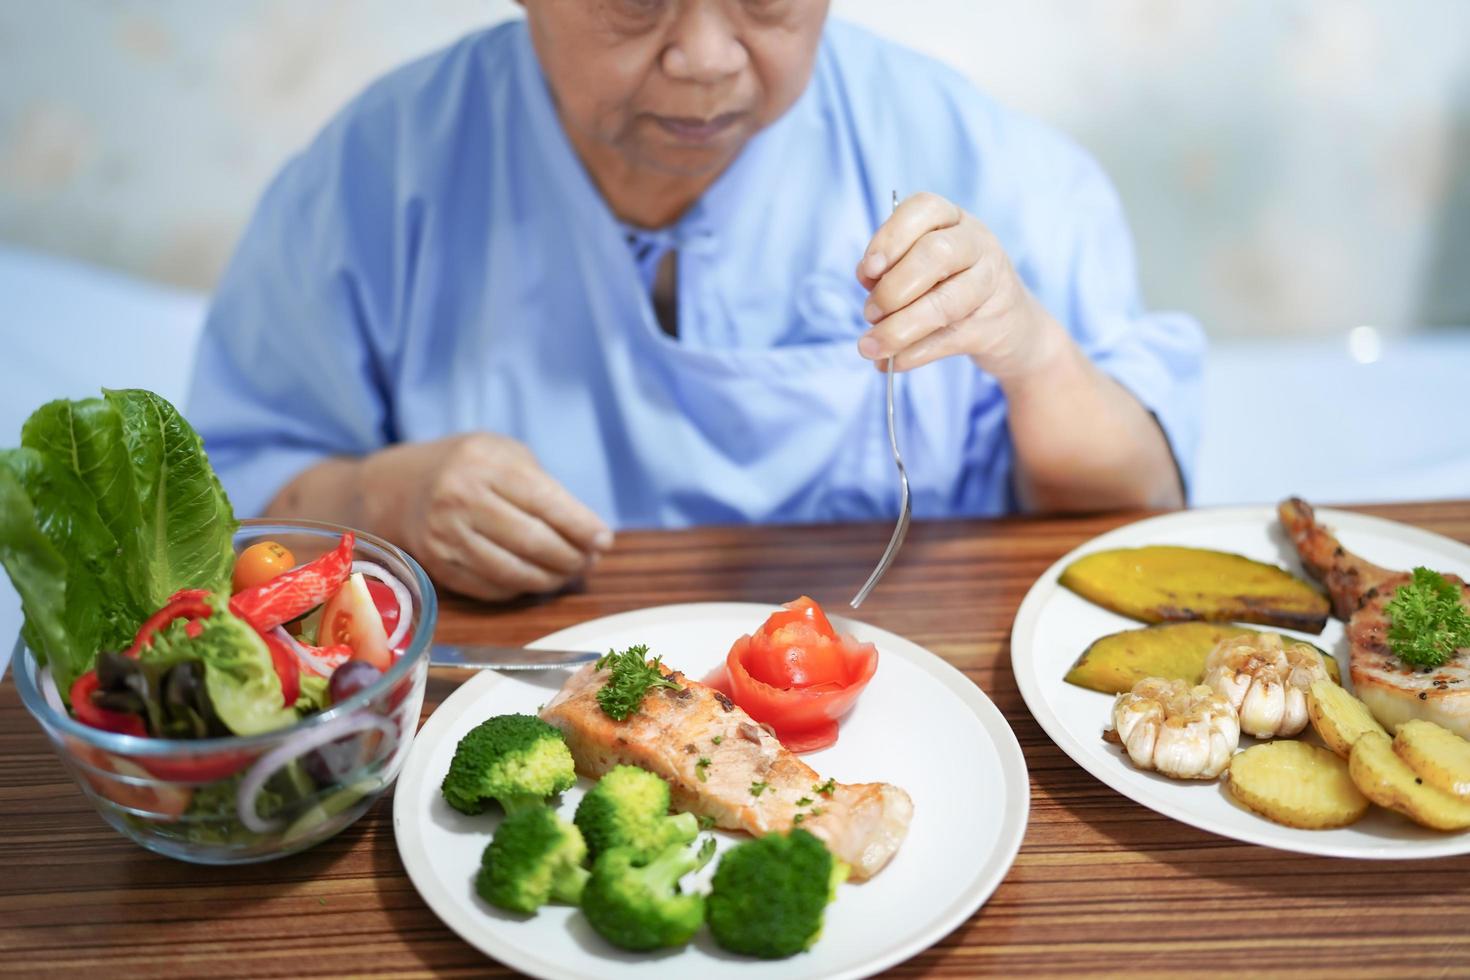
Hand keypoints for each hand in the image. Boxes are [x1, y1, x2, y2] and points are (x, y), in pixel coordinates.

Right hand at [359, 433, 612, 600]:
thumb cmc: (470, 467)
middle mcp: (460, 499)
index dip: (581, 525)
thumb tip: (589, 532)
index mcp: (484, 464)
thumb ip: (545, 487)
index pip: (544, 501)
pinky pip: (492, 588)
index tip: (604, 539)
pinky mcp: (439, 566)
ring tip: (568, 572)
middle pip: (532, 541)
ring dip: (551, 578)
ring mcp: (446, 536)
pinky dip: (522, 588)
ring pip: (514, 571)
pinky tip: (536, 578)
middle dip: (571, 557)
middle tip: (588, 560)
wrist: (401, 488)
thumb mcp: (505, 454)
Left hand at [855, 192, 1057, 382]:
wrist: (1011, 325)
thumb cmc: (951, 285)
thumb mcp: (921, 266)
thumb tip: (867, 281)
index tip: (868, 269)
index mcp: (953, 219)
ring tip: (871, 346)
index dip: (891, 238)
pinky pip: (948, 340)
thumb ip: (890, 268)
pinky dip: (913, 354)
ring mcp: (990, 285)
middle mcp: (978, 244)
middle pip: (936, 254)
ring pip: (944, 303)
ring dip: (899, 328)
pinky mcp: (992, 327)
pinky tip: (892, 362)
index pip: (924, 209)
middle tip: (869, 312)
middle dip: (893, 288)